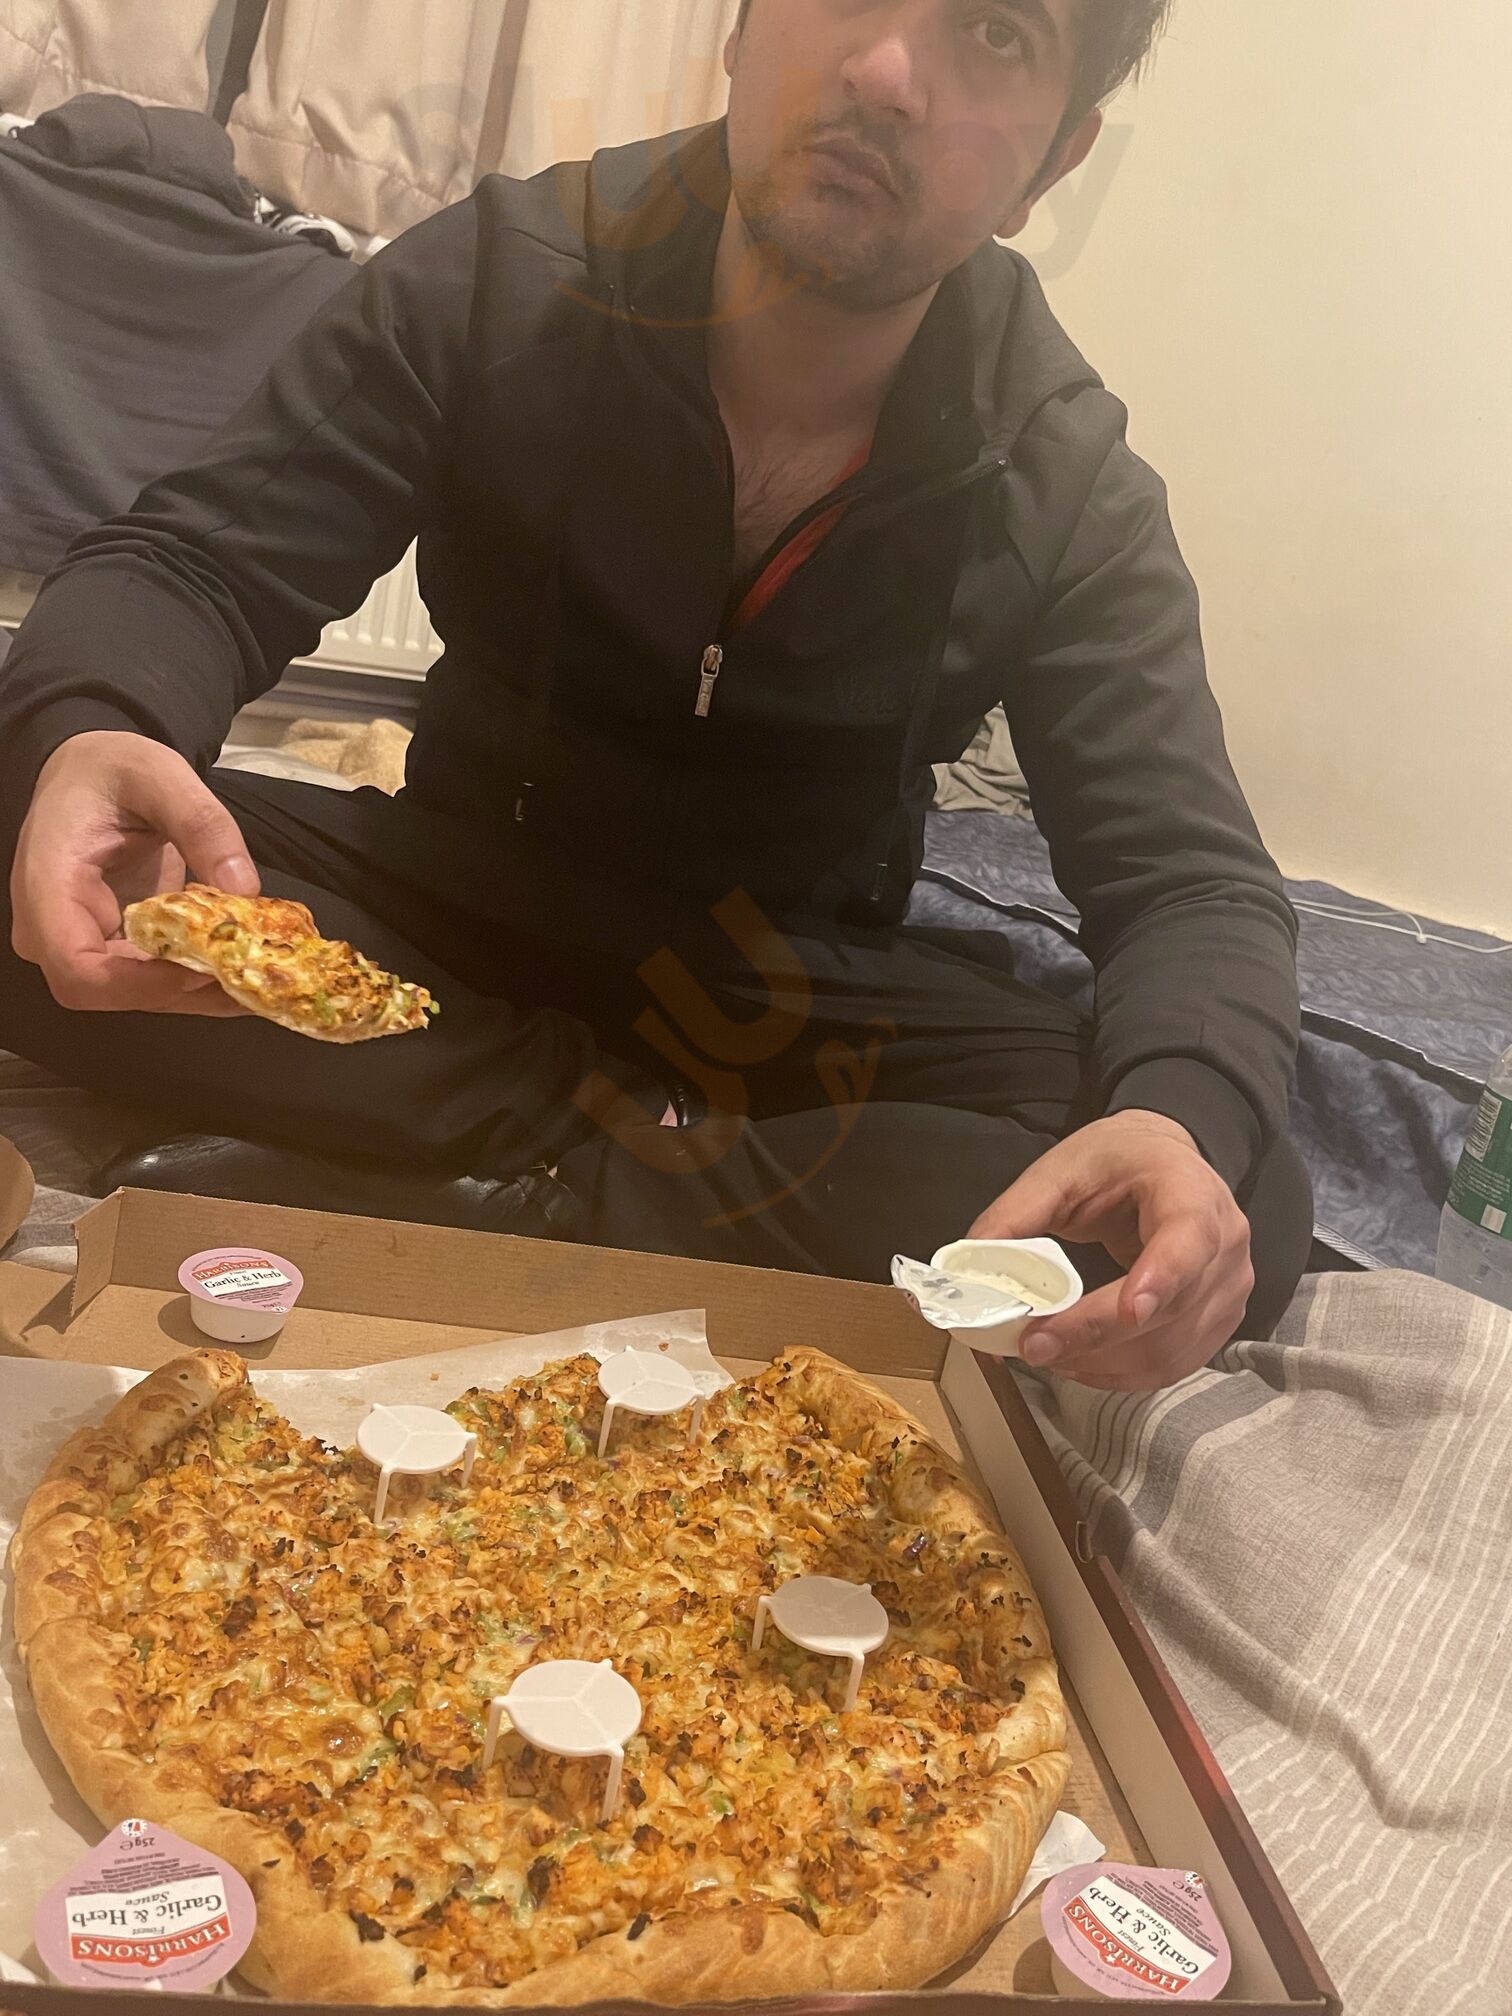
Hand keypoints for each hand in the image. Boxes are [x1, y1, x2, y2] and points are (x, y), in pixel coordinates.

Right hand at [11, 731, 259, 1015]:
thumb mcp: (160, 775)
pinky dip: (197, 980)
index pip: (79, 968)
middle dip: (184, 991)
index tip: (203, 969)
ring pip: (136, 993)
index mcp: (48, 882)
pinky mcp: (111, 946)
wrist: (92, 774)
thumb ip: (202, 824)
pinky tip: (244, 970)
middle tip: (255, 978)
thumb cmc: (112, 770)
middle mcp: (52, 926)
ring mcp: (80, 941)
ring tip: (262, 979)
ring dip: (199, 993)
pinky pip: (149, 978)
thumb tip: (244, 888)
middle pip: (112, 991)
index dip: (141, 984)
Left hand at [970, 1111, 1255, 1392]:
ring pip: (1170, 1349)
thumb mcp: (1060, 1171)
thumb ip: (1014, 1216)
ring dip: (1103, 1362)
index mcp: (1191, 1190)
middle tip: (1034, 1344)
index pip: (1188, 1239)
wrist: (1162, 1163)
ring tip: (1047, 1352)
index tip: (1130, 1311)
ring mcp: (1229, 1287)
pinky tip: (1080, 1362)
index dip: (1162, 1278)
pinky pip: (1173, 1365)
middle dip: (1096, 1334)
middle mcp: (1225, 1243)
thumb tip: (965, 1274)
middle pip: (1171, 1308)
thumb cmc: (1116, 1162)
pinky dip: (1122, 1374)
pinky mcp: (1218, 1321)